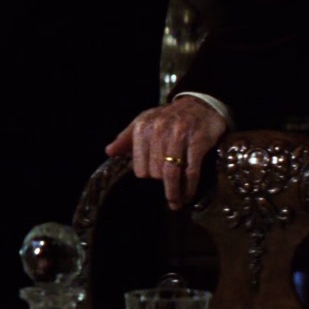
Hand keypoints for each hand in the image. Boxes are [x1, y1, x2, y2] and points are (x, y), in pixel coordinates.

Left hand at [105, 96, 228, 210]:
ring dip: (174, 192)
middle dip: (162, 182)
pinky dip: (189, 187)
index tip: (153, 178)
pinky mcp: (198, 141)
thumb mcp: (145, 122)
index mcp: (143, 127)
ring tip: (176, 203)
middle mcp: (160, 130)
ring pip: (171, 173)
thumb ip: (126, 138)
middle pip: (156, 172)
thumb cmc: (169, 117)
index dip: (147, 174)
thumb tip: (109, 152)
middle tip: (168, 187)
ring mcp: (180, 136)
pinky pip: (191, 171)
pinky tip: (188, 195)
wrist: (200, 105)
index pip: (140, 166)